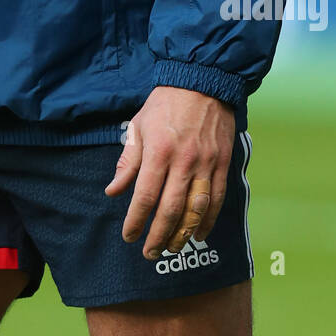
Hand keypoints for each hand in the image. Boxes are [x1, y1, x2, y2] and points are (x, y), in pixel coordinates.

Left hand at [104, 86, 235, 259]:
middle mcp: (183, 161)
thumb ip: (127, 161)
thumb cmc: (165, 104)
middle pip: (170, 209)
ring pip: (196, 209)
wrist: (203, 82)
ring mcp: (206, 164)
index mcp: (158, 151)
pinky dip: (209, 220)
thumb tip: (113, 190)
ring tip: (173, 248)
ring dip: (184, 233)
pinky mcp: (223, 163)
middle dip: (158, 235)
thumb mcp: (139, 126)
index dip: (136, 221)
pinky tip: (200, 234)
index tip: (129, 236)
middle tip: (149, 253)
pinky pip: (217, 199)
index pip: (144, 196)